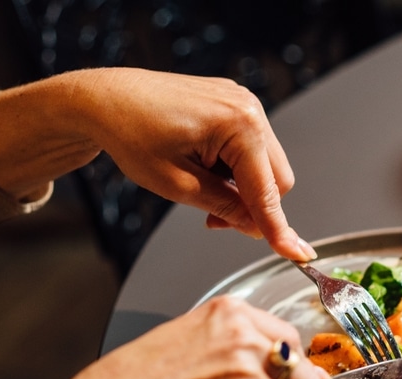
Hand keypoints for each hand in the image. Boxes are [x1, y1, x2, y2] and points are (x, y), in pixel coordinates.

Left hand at [76, 68, 314, 260]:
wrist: (105, 100)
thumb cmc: (131, 133)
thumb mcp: (178, 185)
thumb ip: (225, 207)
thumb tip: (255, 227)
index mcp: (239, 125)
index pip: (266, 191)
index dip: (277, 228)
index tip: (296, 253)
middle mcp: (249, 109)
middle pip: (277, 179)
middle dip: (253, 206)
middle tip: (215, 220)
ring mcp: (244, 104)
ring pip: (266, 167)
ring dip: (243, 188)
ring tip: (203, 188)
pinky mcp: (235, 105)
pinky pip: (252, 149)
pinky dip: (236, 169)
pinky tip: (206, 169)